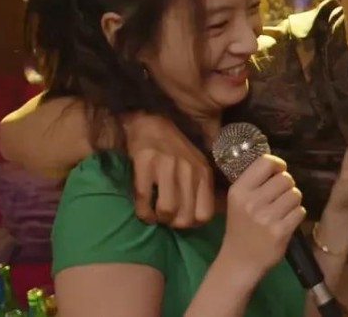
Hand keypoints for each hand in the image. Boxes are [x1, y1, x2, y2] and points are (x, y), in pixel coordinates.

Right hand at [125, 113, 214, 227]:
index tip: (181, 219)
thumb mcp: (196, 167)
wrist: (150, 124)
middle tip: (166, 218)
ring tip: (154, 214)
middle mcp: (189, 170)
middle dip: (173, 223)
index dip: (192, 223)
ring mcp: (168, 166)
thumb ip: (199, 188)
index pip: (204, 214)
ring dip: (158, 219)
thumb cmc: (174, 150)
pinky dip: (142, 212)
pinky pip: (144, 200)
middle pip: (185, 217)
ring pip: (167, 210)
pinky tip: (143, 210)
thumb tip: (198, 220)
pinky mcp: (146, 164)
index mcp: (203, 173)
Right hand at [221, 155, 305, 276]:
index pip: (266, 162)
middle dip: (287, 186)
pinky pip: (300, 211)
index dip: (278, 165)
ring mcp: (266, 217)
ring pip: (295, 194)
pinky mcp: (280, 231)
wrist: (240, 260)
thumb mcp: (239, 200)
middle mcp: (251, 202)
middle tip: (280, 197)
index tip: (279, 173)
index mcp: (239, 190)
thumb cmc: (241, 226)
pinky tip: (286, 222)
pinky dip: (297, 215)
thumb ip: (256, 181)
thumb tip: (279, 164)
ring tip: (283, 210)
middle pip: (286, 179)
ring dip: (293, 201)